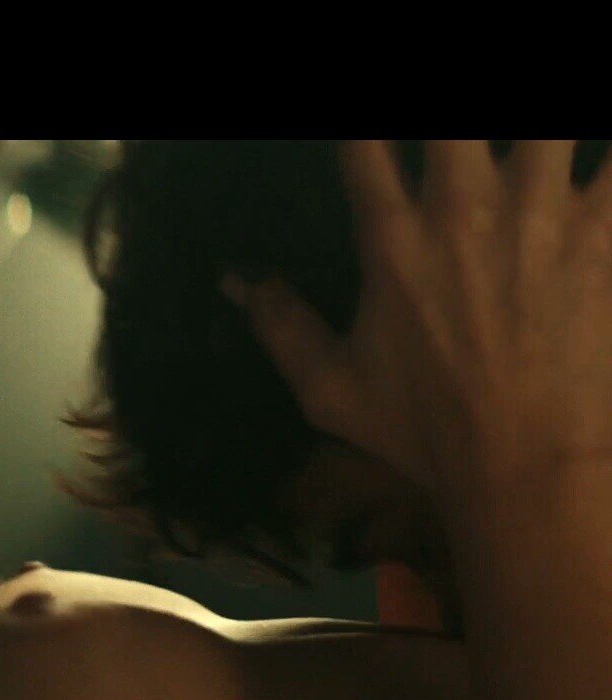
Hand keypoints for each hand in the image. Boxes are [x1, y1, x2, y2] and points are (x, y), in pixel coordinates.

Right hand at [225, 140, 611, 498]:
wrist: (527, 465)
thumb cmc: (423, 431)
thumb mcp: (327, 388)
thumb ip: (279, 324)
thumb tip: (237, 278)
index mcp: (392, 238)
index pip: (362, 144)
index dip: (358, 132)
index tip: (365, 141)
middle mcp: (464, 208)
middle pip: (451, 122)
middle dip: (447, 130)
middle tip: (452, 150)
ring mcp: (543, 211)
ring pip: (548, 128)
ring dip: (537, 137)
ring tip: (529, 153)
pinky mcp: (607, 231)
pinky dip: (609, 162)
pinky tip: (596, 167)